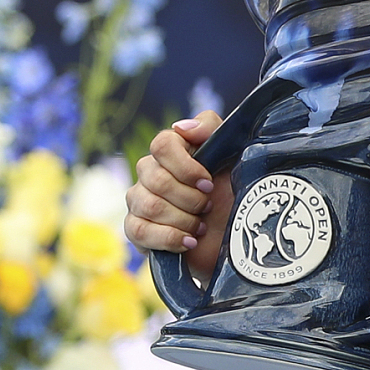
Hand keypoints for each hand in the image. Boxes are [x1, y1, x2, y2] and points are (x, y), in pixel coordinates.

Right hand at [126, 113, 230, 280]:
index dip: (186, 167)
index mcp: (172, 151)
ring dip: (184, 220)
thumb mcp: (233, 158)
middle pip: (156, 179)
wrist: (232, 239)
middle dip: (191, 199)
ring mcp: (139, 201)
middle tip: (208, 207)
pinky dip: (169, 238)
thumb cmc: (232, 195)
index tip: (209, 184)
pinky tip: (188, 242)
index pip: (162, 145)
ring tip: (201, 226)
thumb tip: (182, 127)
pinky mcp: (136, 229)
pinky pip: (138, 231)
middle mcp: (150, 172)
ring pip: (150, 206)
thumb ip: (211, 129)